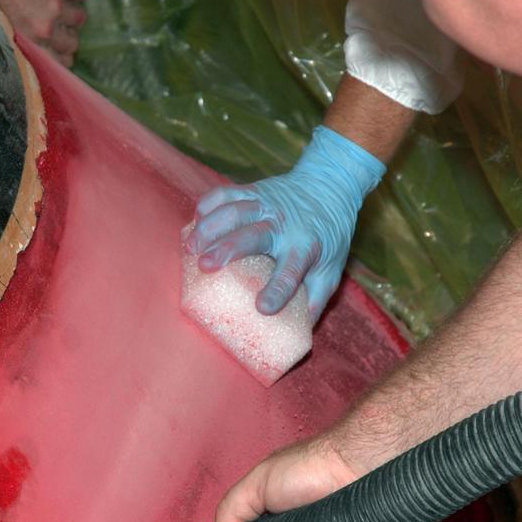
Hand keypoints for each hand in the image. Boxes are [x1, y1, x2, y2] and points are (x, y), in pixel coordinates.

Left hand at [0, 0, 89, 66]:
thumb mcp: (9, 26)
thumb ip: (29, 40)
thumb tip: (45, 49)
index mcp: (32, 41)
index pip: (62, 61)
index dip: (64, 55)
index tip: (63, 49)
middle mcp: (46, 28)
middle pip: (73, 42)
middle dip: (70, 36)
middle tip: (63, 26)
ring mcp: (56, 6)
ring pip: (80, 18)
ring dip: (74, 13)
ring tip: (65, 6)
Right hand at [188, 126, 384, 320]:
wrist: (330, 187)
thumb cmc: (329, 236)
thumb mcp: (331, 270)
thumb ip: (315, 301)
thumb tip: (297, 334)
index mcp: (305, 247)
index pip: (291, 272)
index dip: (278, 290)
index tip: (263, 308)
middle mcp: (283, 224)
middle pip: (252, 235)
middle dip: (227, 249)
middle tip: (205, 266)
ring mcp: (266, 204)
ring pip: (233, 210)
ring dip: (209, 227)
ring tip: (190, 247)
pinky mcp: (252, 191)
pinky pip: (225, 194)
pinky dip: (207, 205)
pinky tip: (194, 223)